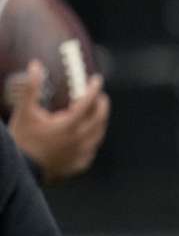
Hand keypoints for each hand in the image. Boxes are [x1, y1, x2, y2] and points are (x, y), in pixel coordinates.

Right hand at [8, 59, 109, 183]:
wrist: (20, 170)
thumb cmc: (21, 139)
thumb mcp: (24, 111)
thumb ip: (32, 87)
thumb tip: (36, 65)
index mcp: (68, 125)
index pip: (88, 102)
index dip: (94, 88)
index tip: (96, 79)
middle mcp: (79, 140)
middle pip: (99, 118)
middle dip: (101, 104)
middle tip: (99, 95)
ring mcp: (81, 154)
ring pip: (98, 134)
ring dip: (99, 121)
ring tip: (95, 112)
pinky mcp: (79, 164)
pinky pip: (92, 148)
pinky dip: (92, 138)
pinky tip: (87, 134)